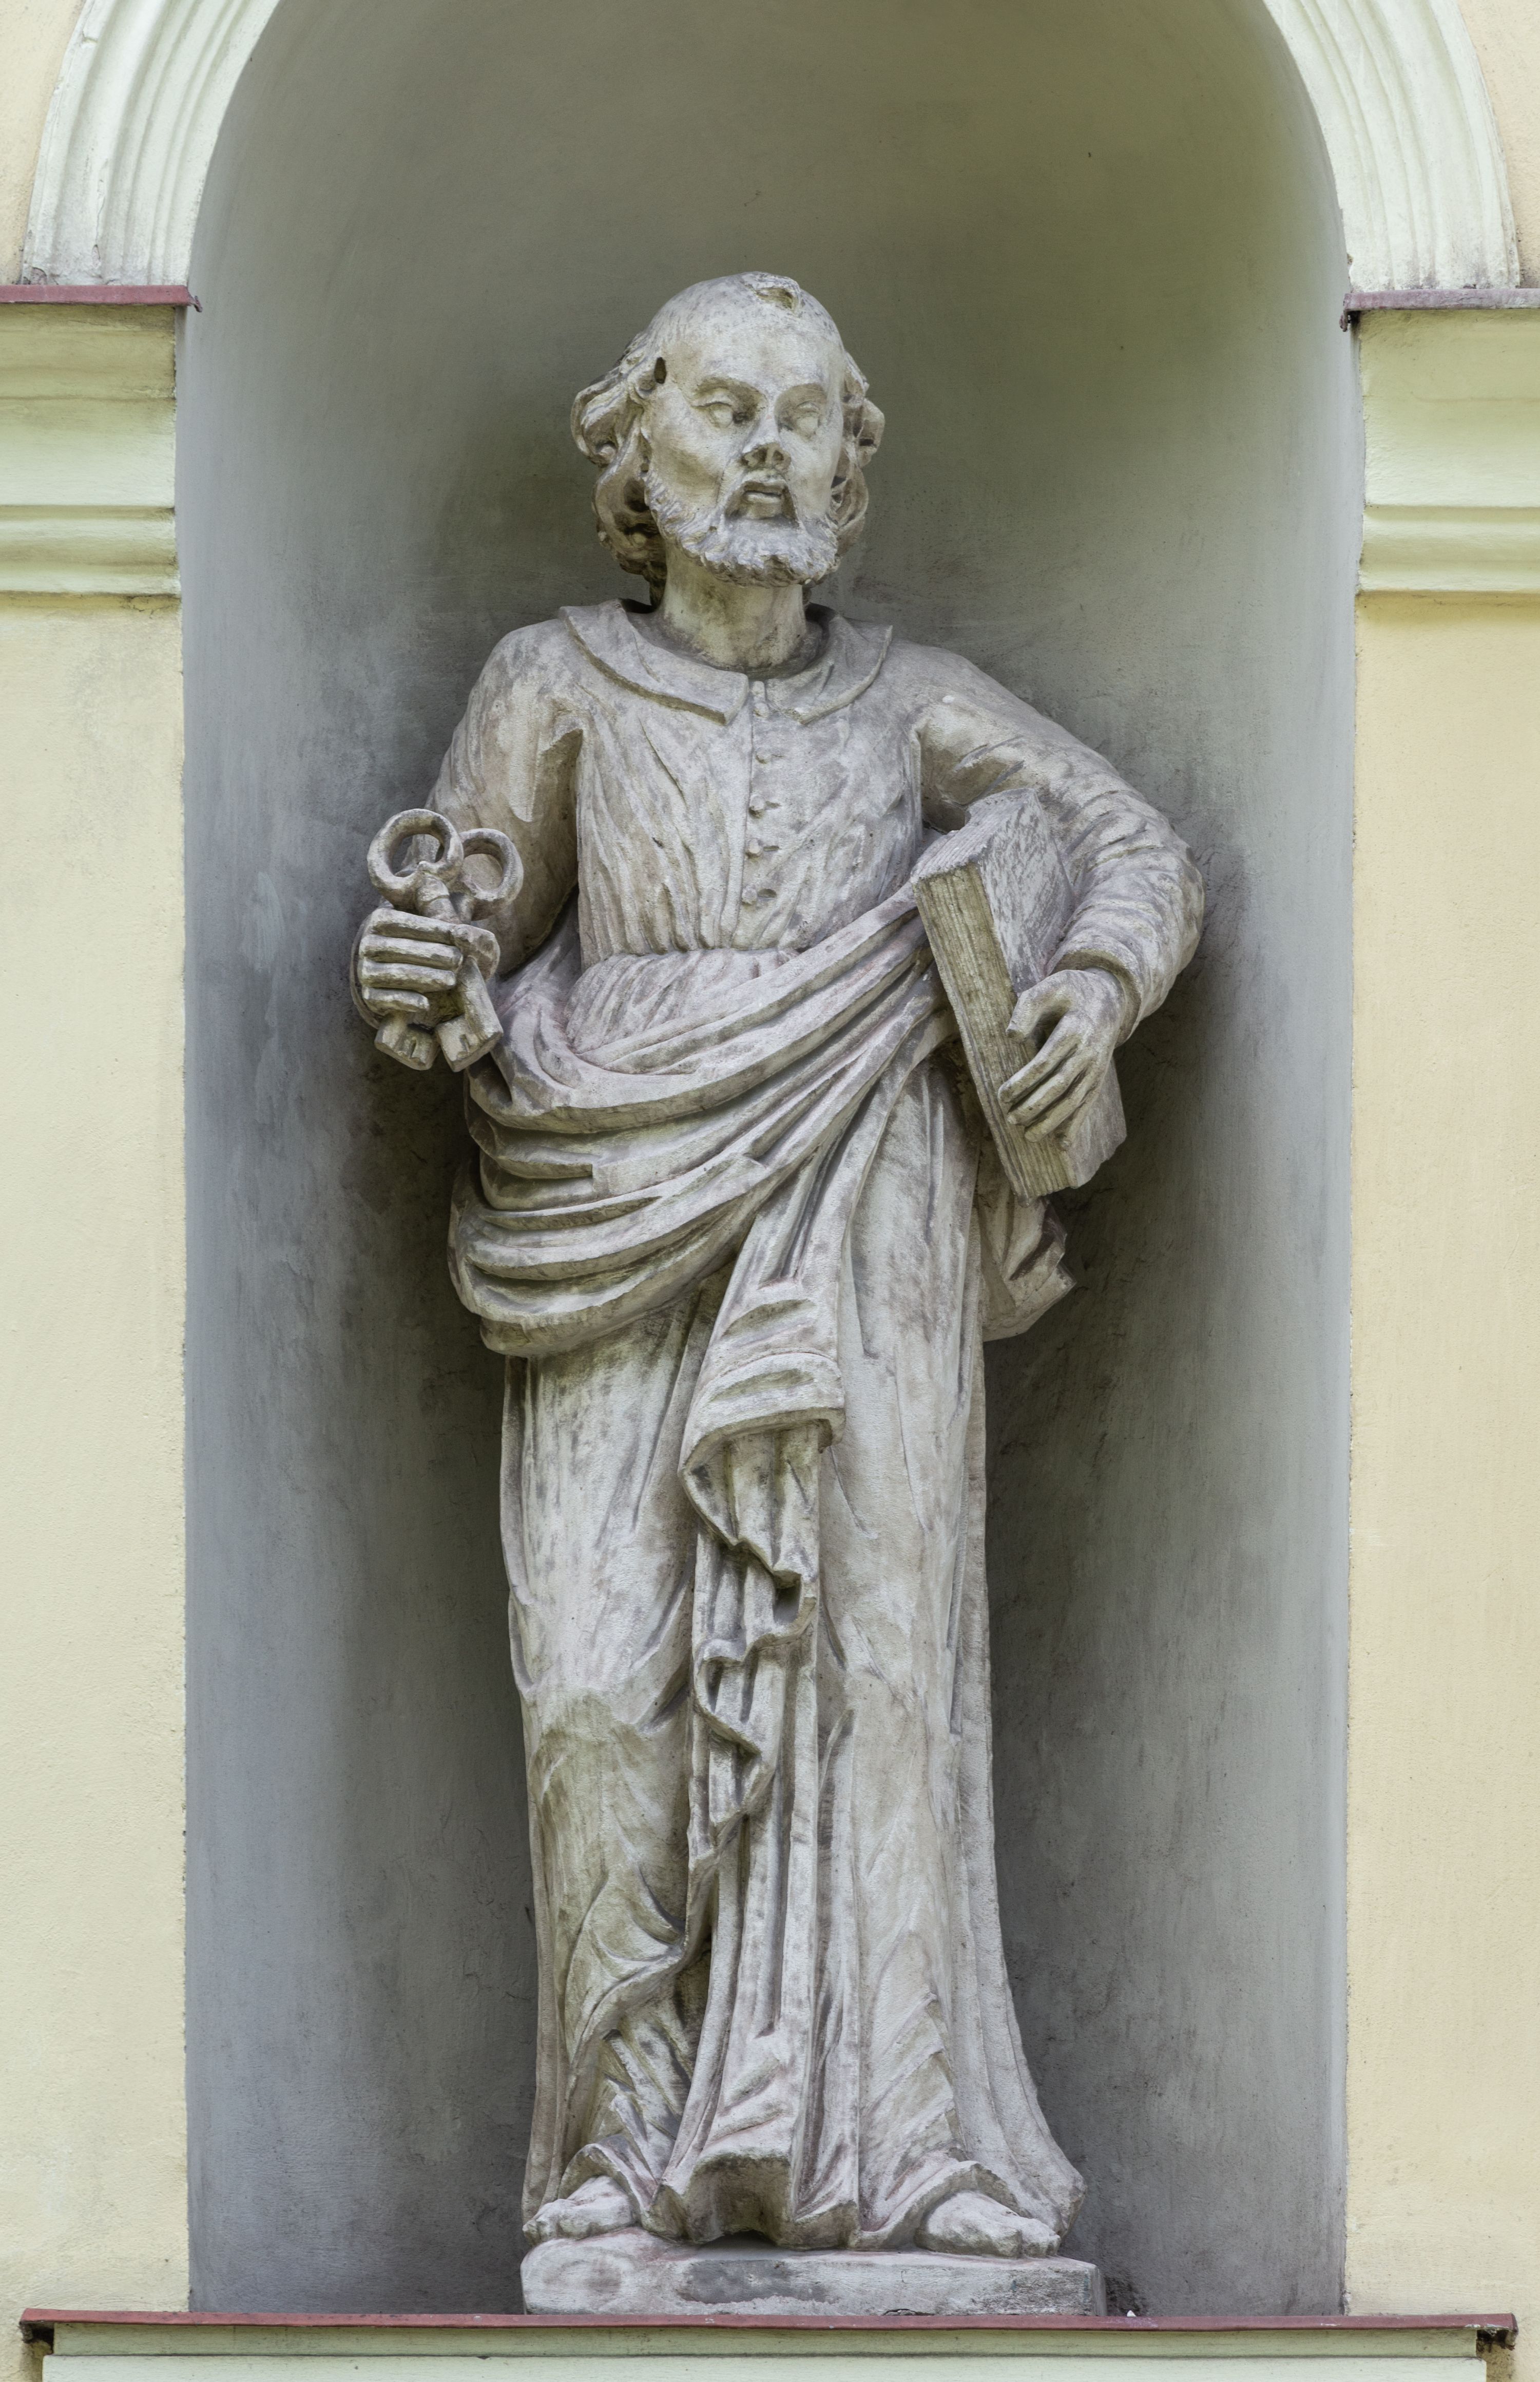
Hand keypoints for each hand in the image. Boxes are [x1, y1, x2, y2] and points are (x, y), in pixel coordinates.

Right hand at [355, 905, 474, 1029]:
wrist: (400, 975)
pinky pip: (386, 999)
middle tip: (458, 960)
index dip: (432, 929)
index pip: (405, 923)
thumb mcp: (430, 924)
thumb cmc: (421, 942)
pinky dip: (406, 1001)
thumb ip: (445, 918)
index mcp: (379, 920)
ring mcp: (366, 970)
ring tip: (451, 980)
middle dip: (432, 954)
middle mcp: (367, 944)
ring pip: (395, 973)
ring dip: (424, 977)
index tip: (457, 935)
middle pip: (400, 948)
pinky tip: (426, 1004)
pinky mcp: (369, 995)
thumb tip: (464, 933)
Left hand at [999, 967, 1124, 1138]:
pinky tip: (1063, 1145)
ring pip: (1075, 1100)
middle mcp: (1089, 1052)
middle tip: (1010, 1119)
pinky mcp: (1099, 1078)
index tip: (1002, 1095)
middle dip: (1034, 1106)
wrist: (1109, 997)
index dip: (1024, 1081)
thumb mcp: (1050, 986)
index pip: (1046, 1062)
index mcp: (1075, 1029)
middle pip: (1060, 1086)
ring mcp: (1096, 1068)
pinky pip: (1088, 1104)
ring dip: (1052, 1121)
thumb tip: (1011, 1036)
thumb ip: (1028, 1006)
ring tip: (1029, 1136)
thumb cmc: (1071, 992)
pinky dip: (1076, 1125)